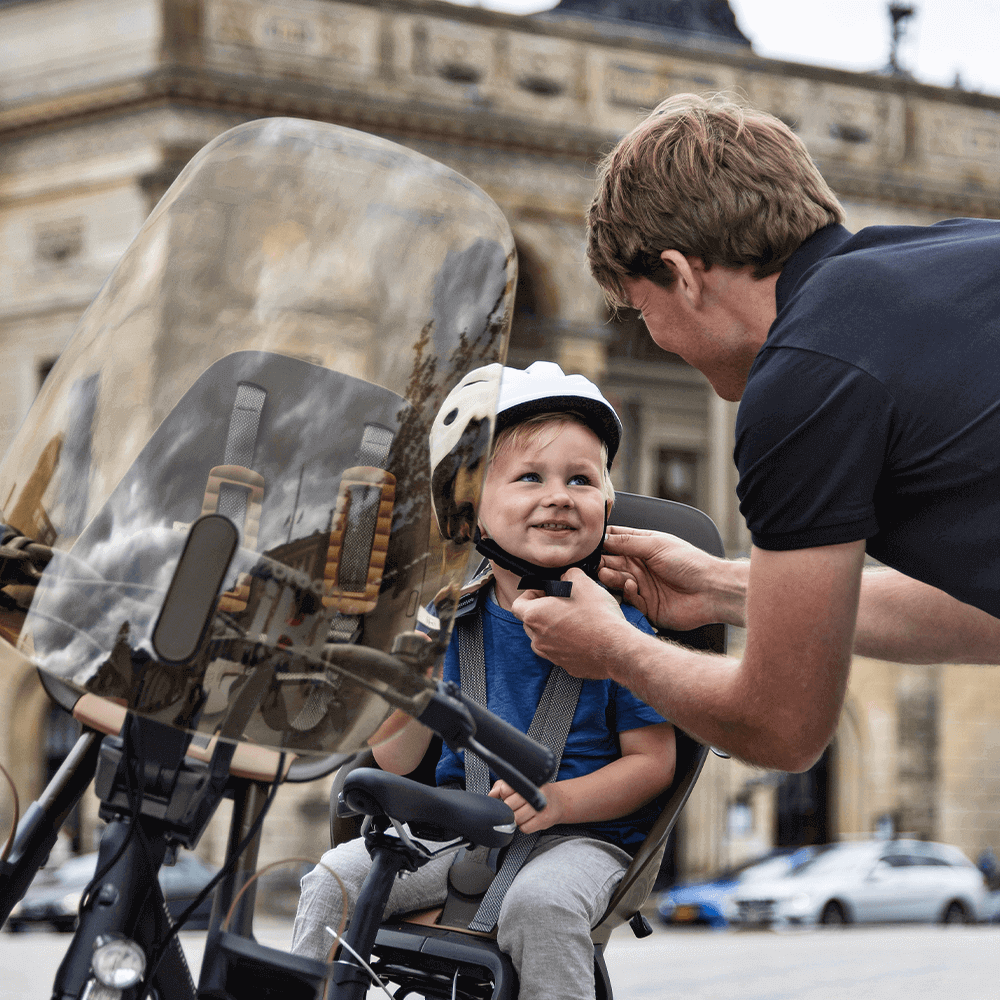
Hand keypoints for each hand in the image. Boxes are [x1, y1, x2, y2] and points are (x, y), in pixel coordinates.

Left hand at [489, 779, 563, 833]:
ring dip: (516, 818)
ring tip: (522, 812)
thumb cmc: (535, 792)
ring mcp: (541, 807)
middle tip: (515, 805)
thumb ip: (502, 786)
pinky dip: (524, 826)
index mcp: (528, 780)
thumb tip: (491, 795)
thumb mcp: (520, 784)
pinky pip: (524, 828)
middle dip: (509, 807)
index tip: (507, 795)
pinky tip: (529, 819)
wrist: (558, 801)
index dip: (503, 794)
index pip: (506, 789)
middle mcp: (535, 792)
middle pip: (509, 805)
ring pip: (516, 818)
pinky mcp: (544, 820)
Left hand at [511, 568, 637, 678]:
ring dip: (554, 628)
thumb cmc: (597, 615)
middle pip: (530, 622)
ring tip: (575, 619)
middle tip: (563, 603)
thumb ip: (568, 575)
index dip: (530, 594)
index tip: (546, 591)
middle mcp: (538, 639)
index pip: (517, 605)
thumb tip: (566, 578)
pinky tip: (585, 635)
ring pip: (545, 638)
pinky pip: (561, 651)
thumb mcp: (582, 581)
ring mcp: (551, 655)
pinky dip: (568, 643)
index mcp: (535, 616)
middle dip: (543, 611)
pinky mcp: (566, 666)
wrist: (616, 648)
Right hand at [599, 525, 739, 630]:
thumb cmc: (690, 563)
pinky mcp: (645, 607)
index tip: (587, 545)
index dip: (601, 543)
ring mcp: (641, 586)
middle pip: (611, 563)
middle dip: (601, 563)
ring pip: (616, 582)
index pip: (614, 542)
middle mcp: (639, 567)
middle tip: (595, 565)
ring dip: (610, 578)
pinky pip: (628, 600)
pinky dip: (626, 594)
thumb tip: (603, 537)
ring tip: (607, 575)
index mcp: (642, 547)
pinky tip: (631, 587)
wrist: (712, 591)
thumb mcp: (656, 545)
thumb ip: (628, 542)